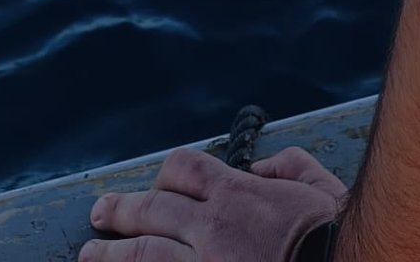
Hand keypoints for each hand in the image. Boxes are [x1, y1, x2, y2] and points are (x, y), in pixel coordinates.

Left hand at [82, 144, 345, 261]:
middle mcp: (212, 227)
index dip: (168, 176)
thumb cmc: (330, 237)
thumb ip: (288, 167)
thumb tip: (262, 167)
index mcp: (237, 194)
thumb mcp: (317, 187)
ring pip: (141, 255)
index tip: (159, 187)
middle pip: (152, 211)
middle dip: (121, 211)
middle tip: (99, 213)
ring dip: (110, 255)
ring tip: (88, 256)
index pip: (185, 170)